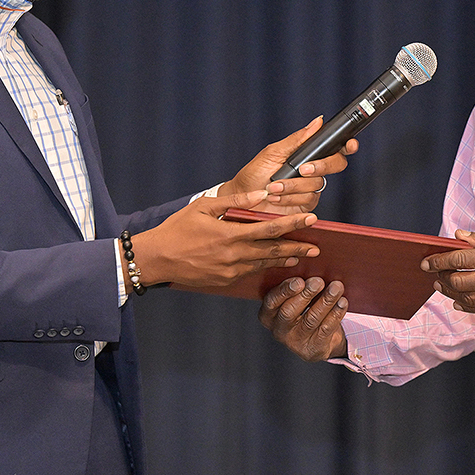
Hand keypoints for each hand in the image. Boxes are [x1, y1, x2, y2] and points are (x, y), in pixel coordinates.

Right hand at [131, 190, 320, 288]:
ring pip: (265, 263)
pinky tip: (276, 263)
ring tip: (302, 256)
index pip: (270, 228)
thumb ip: (235, 202)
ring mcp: (231, 270)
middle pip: (274, 250)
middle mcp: (234, 255)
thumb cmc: (178, 229)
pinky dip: (266, 267)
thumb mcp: (204, 207)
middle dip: (297, 247)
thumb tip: (262, 194)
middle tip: (317, 246)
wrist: (157, 259)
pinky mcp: (226, 280)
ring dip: (285, 259)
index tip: (312, 220)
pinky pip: (251, 272)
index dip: (293, 224)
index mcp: (231, 234)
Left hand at [220, 117, 358, 212]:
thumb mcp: (273, 152)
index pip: (334, 148)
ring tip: (274, 186)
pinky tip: (277, 197)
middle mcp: (312, 171)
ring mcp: (310, 189)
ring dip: (294, 185)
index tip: (350, 144)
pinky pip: (309, 200)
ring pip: (318, 184)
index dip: (347, 145)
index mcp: (307, 154)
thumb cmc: (254, 174)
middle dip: (321, 166)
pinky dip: (291, 197)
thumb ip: (297, 139)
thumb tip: (318, 122)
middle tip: (303, 169)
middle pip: (335, 165)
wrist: (242, 200)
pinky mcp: (305, 206)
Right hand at [259, 277, 347, 360]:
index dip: (285, 291)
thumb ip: (296, 286)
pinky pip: (325, 329)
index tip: (299, 280)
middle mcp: (278, 330)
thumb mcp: (295, 298)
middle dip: (305, 295)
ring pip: (311, 319)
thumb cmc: (305, 309)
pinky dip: (335, 313)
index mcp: (268, 314)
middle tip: (318, 281)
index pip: (272, 302)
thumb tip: (309, 266)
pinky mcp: (313, 349)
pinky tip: (342, 302)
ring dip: (325, 301)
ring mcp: (295, 342)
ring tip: (336, 287)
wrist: (320, 339)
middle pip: (289, 312)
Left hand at [422, 231, 474, 320]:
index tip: (426, 263)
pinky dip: (467, 305)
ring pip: (466, 298)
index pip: (458, 259)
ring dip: (451, 293)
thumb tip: (458, 236)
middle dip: (441, 278)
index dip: (438, 261)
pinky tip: (460, 301)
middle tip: (435, 275)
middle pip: (458, 281)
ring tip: (443, 287)